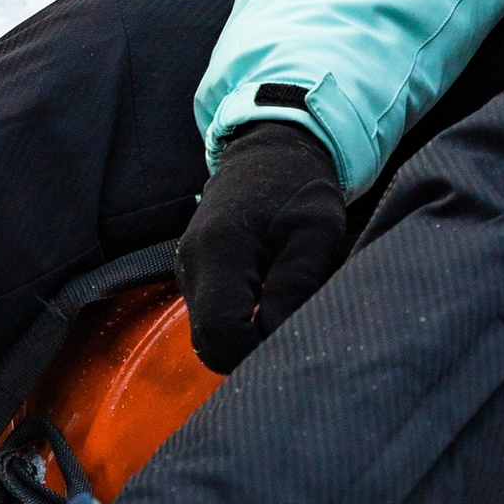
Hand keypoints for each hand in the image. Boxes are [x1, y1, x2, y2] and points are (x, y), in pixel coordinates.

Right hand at [178, 123, 348, 373]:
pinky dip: (239, 324)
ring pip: (209, 335)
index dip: (258, 351)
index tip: (295, 335)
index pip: (222, 334)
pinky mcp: (193, 275)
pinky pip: (211, 318)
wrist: (268, 152)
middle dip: (251, 351)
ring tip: (284, 311)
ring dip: (245, 338)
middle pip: (210, 344)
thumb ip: (297, 285)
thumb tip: (280, 338)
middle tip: (294, 330)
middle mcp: (191, 265)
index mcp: (219, 252)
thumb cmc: (299, 189)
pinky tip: (269, 303)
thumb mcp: (316, 232)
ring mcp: (187, 272)